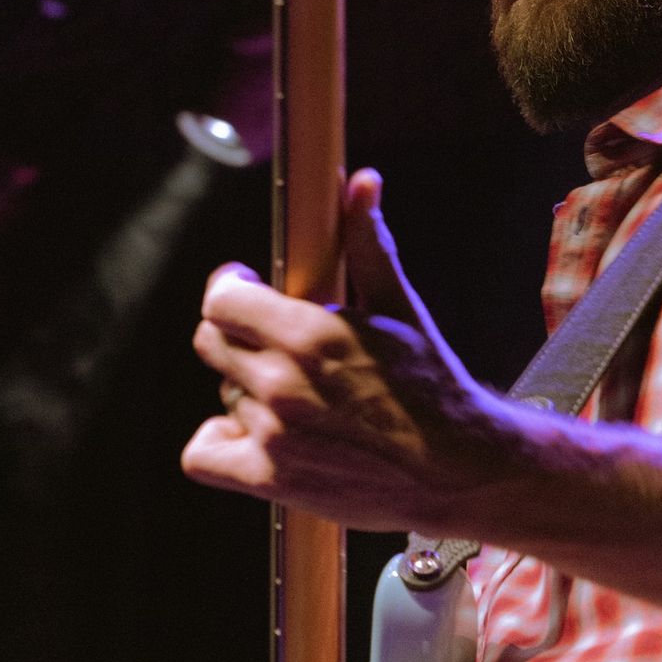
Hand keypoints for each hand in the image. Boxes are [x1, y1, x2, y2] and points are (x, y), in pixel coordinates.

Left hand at [181, 169, 523, 532]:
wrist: (457, 468)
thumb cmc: (432, 384)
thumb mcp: (401, 307)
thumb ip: (369, 243)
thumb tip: (363, 181)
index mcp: (309, 334)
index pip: (220, 300)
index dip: (231, 291)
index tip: (249, 292)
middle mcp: (282, 384)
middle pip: (210, 343)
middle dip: (237, 335)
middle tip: (274, 344)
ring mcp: (274, 436)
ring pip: (224, 394)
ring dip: (249, 391)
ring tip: (297, 397)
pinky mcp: (271, 479)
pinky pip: (204, 453)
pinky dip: (222, 442)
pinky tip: (259, 435)